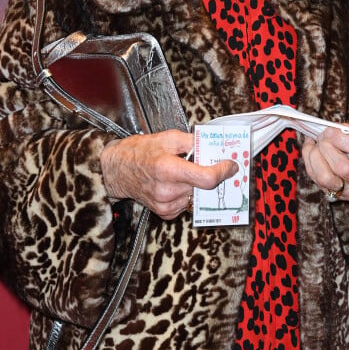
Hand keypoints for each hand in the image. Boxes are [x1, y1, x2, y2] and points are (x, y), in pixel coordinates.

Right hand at [100, 130, 238, 219]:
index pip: (206, 178)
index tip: (231, 165)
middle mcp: (167, 190)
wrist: (117, 169)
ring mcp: (165, 204)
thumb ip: (192, 141)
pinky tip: (178, 183)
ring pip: (197, 195)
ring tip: (188, 172)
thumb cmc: (139, 151)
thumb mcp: (167, 137)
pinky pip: (187, 204)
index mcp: (168, 168)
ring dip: (198, 185)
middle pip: (204, 187)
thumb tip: (213, 145)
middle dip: (212, 175)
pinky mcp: (164, 213)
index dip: (223, 171)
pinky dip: (188, 193)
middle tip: (215, 164)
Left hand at [302, 123, 348, 201]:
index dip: (341, 139)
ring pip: (325, 177)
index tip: (330, 130)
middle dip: (327, 147)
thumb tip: (332, 130)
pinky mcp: (334, 195)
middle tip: (322, 135)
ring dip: (315, 156)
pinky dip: (309, 160)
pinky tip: (312, 149)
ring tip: (317, 144)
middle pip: (342, 167)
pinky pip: (315, 178)